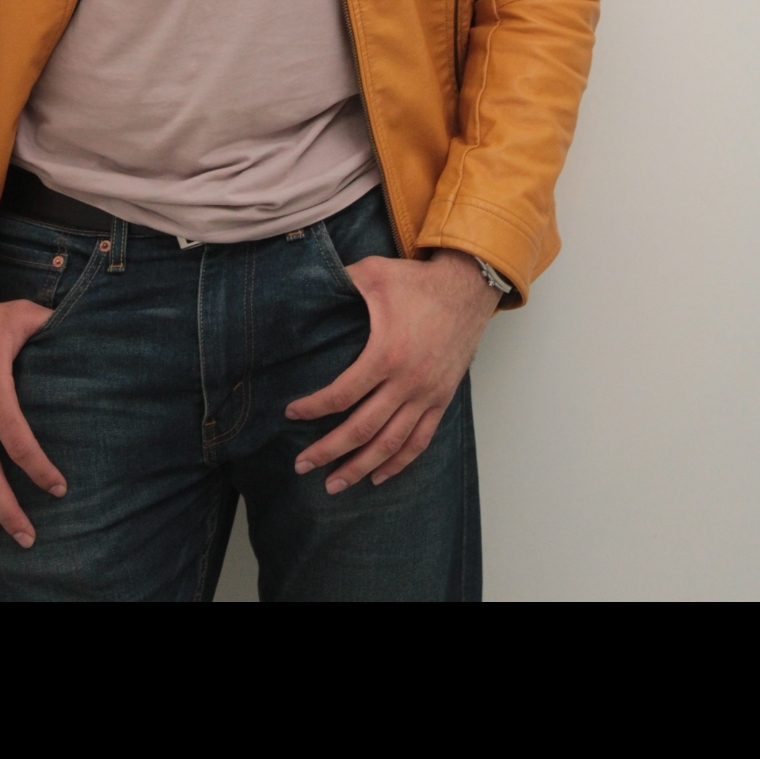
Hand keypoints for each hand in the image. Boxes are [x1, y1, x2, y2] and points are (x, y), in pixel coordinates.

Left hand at [286, 249, 499, 492]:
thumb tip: (304, 283)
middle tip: (302, 466)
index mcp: (386, 354)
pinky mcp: (442, 399)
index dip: (313, 408)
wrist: (467, 287)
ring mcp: (427, 395)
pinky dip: (399, 463)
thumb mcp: (372, 273)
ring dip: (361, 467)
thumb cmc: (417, 282)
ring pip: (391, 443)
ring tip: (335, 485)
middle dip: (328, 451)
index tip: (291, 413)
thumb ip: (338, 282)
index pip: (342, 394)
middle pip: (362, 429)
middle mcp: (407, 382)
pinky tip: (378, 477)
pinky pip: (420, 440)